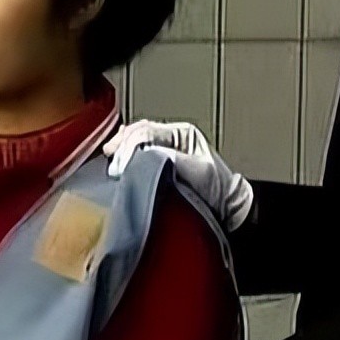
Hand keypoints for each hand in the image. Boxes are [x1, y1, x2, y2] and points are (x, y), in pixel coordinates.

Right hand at [102, 120, 253, 230]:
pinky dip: (123, 151)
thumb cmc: (219, 191)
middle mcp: (171, 136)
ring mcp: (164, 146)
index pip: (147, 131)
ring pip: (134, 138)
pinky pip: (135, 149)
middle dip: (122, 146)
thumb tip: (147, 156)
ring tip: (112, 160)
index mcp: (182, 133)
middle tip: (114, 166)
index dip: (130, 146)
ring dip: (121, 148)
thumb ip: (174, 160)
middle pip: (137, 132)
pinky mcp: (157, 159)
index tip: (121, 166)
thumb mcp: (199, 173)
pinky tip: (115, 156)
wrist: (228, 208)